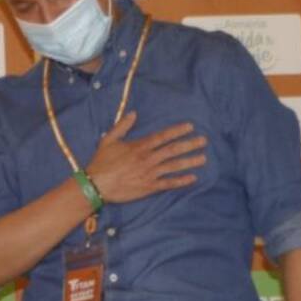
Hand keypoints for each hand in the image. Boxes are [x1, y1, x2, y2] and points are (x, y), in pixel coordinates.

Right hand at [85, 113, 206, 203]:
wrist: (96, 185)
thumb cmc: (101, 162)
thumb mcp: (109, 139)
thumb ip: (122, 126)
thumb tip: (134, 113)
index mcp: (139, 146)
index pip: (162, 136)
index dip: (177, 131)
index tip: (190, 127)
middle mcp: (147, 159)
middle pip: (173, 150)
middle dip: (189, 144)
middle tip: (204, 141)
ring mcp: (149, 174)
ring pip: (174, 166)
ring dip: (189, 161)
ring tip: (203, 158)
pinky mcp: (148, 187)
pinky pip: (168, 183)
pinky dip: (181, 181)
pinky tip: (192, 178)